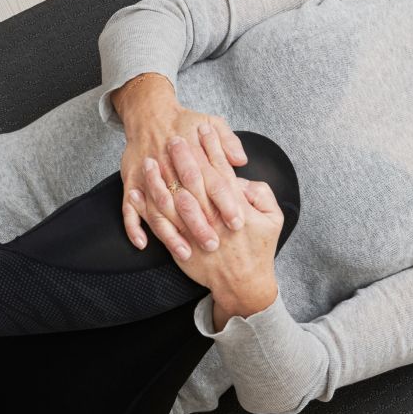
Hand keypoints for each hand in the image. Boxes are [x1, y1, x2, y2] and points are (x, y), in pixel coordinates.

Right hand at [121, 106, 247, 253]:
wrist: (150, 113)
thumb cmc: (185, 122)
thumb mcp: (211, 123)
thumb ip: (228, 141)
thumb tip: (242, 160)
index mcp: (192, 156)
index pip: (213, 183)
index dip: (226, 203)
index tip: (238, 223)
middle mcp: (168, 169)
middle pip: (185, 201)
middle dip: (199, 225)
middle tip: (213, 245)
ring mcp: (147, 177)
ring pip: (158, 210)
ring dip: (170, 234)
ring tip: (184, 253)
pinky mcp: (130, 182)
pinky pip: (128, 208)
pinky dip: (133, 227)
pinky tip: (142, 244)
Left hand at [137, 124, 283, 292]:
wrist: (244, 285)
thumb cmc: (260, 249)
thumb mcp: (274, 218)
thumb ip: (261, 193)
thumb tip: (240, 178)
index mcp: (236, 207)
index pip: (220, 170)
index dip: (212, 147)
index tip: (204, 128)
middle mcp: (213, 218)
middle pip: (193, 180)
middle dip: (183, 157)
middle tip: (174, 137)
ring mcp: (194, 233)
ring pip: (171, 201)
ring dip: (159, 179)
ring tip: (150, 160)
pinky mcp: (181, 247)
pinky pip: (158, 226)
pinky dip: (145, 209)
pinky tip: (138, 193)